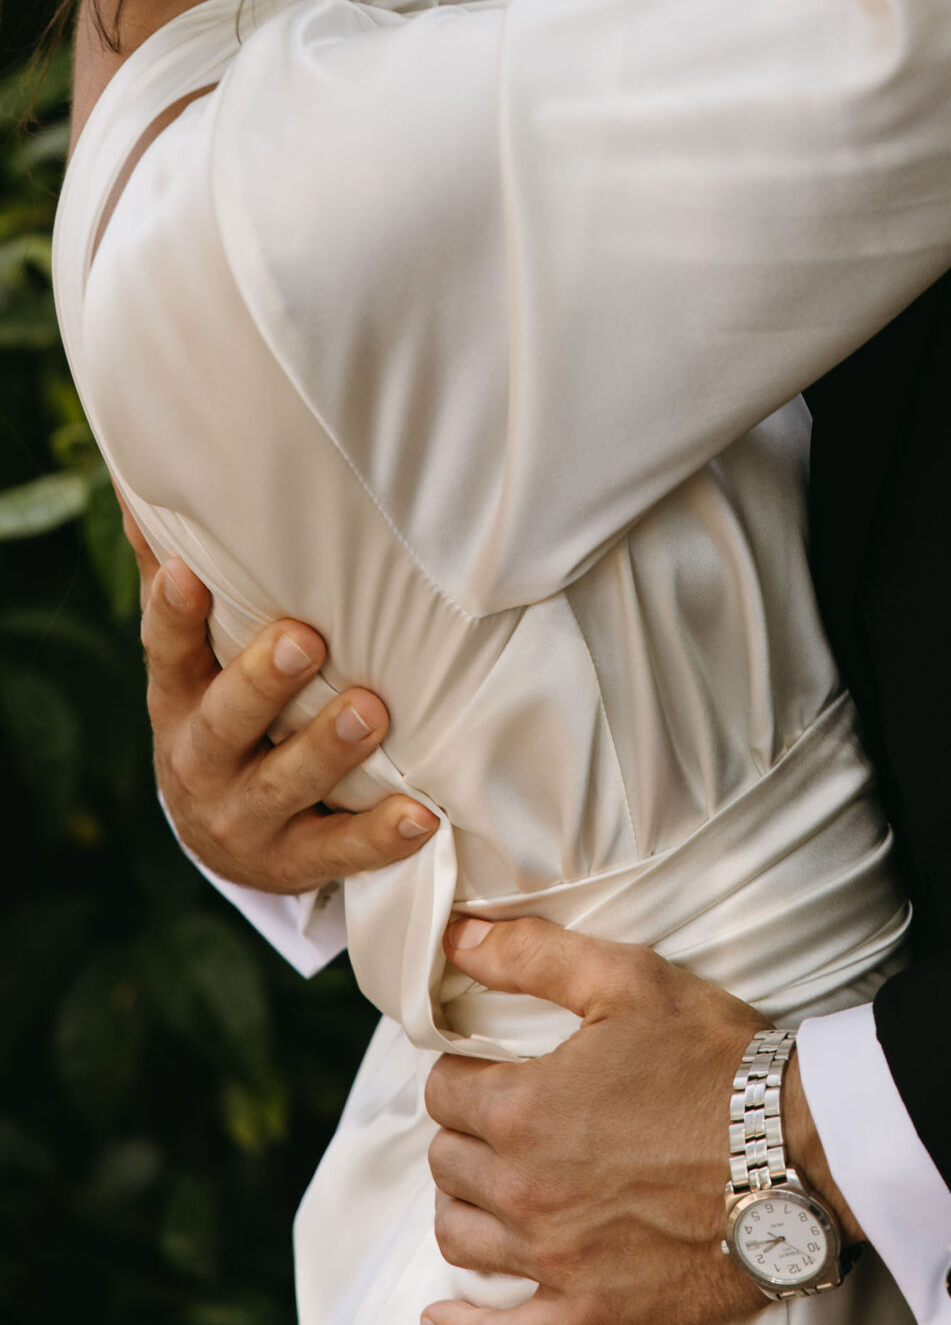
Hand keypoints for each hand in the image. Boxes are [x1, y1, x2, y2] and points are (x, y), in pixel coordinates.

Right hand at [130, 507, 435, 892]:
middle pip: (226, 721)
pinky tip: (420, 814)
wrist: (223, 834)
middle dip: (263, 682)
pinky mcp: (294, 862)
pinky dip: (380, 836)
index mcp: (180, 699)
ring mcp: (245, 817)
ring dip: (328, 750)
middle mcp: (202, 761)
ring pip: (283, 785)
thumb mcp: (192, 654)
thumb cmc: (220, 709)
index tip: (188, 573)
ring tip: (371, 710)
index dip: (174, 615)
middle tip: (304, 639)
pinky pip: (339, 851)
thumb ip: (174, 570)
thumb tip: (140, 479)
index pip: (168, 653)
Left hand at [422, 917, 860, 1324]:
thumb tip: (457, 937)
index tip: (490, 1069)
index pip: (445, 1091)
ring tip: (499, 1183)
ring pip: (462, 1235)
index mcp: (524, 1111)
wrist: (795, 1153)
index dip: (466, 1072)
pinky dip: (463, 1319)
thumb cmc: (716, 1062)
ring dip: (470, 1204)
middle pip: (450, 1162)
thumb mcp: (630, 980)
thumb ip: (533, 955)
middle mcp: (524, 1192)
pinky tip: (446, 1310)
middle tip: (506, 1119)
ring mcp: (555, 1261)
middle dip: (470, 1133)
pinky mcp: (590, 1313)